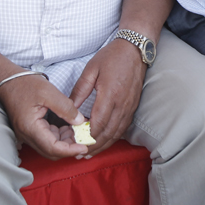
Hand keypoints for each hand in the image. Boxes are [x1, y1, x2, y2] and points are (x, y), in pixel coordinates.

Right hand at [0, 72, 88, 160]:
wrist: (8, 80)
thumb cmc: (25, 84)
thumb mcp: (49, 92)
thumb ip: (66, 108)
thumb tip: (80, 122)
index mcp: (30, 127)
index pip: (52, 148)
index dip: (70, 150)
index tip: (85, 147)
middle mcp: (27, 135)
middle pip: (51, 151)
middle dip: (69, 148)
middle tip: (85, 139)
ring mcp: (27, 134)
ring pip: (49, 146)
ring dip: (65, 142)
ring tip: (78, 130)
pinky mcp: (30, 130)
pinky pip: (46, 139)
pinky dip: (58, 136)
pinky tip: (68, 127)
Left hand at [69, 39, 145, 156]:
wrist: (134, 50)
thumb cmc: (111, 57)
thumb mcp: (91, 70)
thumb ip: (80, 90)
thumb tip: (70, 108)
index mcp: (110, 95)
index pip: (99, 123)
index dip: (87, 136)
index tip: (75, 143)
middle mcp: (122, 104)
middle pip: (108, 133)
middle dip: (94, 146)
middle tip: (80, 154)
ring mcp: (129, 107)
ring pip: (117, 133)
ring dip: (104, 145)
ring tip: (90, 152)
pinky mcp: (132, 107)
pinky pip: (123, 127)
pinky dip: (113, 137)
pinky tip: (104, 141)